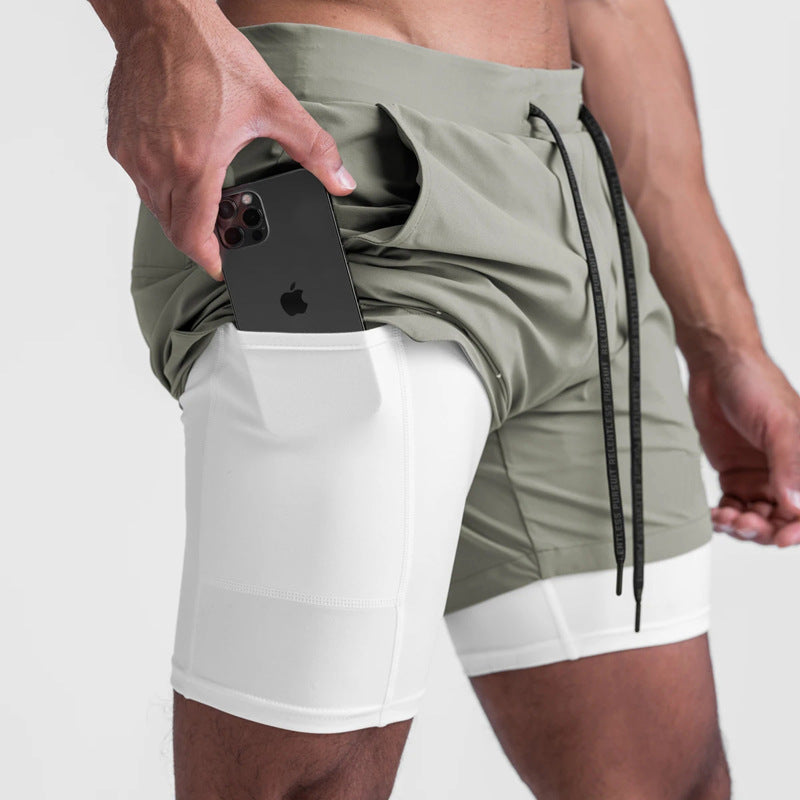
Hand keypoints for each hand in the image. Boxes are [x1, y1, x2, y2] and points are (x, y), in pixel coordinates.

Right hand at [104, 1, 356, 279]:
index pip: (192, 237)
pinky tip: (185, 166)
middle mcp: (157, 166)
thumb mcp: (276, 106)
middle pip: (174, 228)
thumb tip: (341, 181)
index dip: (209, 260)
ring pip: (156, 207)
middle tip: (224, 231)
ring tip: (208, 195)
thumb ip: (314, 150)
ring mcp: (134, 155)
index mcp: (195, 166)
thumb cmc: (211, 56)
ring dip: (181, 212)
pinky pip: (140, 181)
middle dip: (199, 238)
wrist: (162, 18)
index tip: (223, 266)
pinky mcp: (119, 141)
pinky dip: (162, 187)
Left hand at [686, 347, 799, 545]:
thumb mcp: (780, 424)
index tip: (780, 537)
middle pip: (784, 520)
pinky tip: (716, 516)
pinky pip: (734, 508)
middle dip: (766, 529)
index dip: (799, 529)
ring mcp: (762, 477)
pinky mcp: (734, 476)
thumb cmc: (756, 385)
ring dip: (743, 526)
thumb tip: (795, 506)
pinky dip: (726, 517)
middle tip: (744, 524)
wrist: (716, 368)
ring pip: (759, 519)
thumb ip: (789, 465)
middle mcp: (789, 474)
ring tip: (727, 518)